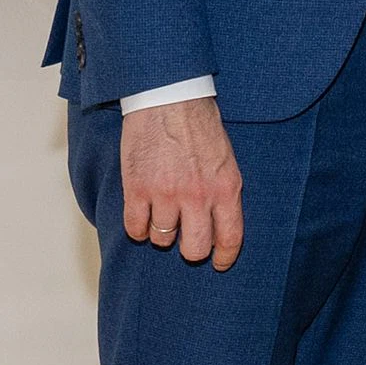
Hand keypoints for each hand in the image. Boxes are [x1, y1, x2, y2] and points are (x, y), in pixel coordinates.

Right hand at [119, 93, 243, 270]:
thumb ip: (224, 193)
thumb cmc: (200, 128)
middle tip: (186, 239)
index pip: (230, 238)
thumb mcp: (227, 161)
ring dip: (162, 233)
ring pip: (162, 239)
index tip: (219, 264)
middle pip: (194, 249)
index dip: (224, 257)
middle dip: (190, 249)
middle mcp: (198, 196)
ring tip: (163, 216)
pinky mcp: (137, 189)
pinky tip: (142, 216)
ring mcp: (166, 194)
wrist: (169, 100)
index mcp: (226, 189)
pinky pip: (135, 228)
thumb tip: (221, 225)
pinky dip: (137, 227)